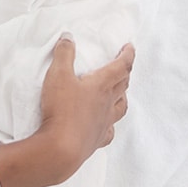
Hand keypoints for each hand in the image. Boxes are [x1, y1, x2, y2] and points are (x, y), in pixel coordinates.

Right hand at [0, 36, 134, 186]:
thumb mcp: (57, 75)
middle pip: (123, 85)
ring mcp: (105, 123)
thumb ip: (64, 54)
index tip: (130, 47)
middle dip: (125, 73)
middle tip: (124, 65)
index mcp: (101, 85)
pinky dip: (110, 124)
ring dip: (123, 97)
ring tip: (120, 93)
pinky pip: (109, 130)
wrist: (61, 149)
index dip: (128, 55)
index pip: (121, 66)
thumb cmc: (61, 110)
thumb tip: (68, 37)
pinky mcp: (97, 140)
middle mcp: (108, 104)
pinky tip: (106, 124)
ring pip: (121, 107)